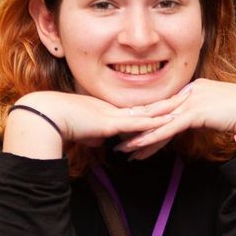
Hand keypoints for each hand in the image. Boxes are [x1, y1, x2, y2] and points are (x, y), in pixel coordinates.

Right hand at [2, 91, 176, 157]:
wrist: (44, 118)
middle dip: (171, 99)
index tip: (174, 97)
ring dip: (169, 108)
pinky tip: (170, 121)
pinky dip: (155, 122)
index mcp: (110, 109)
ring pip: (148, 111)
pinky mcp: (111, 123)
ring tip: (189, 103)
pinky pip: (138, 123)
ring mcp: (114, 114)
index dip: (158, 103)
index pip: (140, 107)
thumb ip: (96, 136)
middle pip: (150, 104)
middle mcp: (115, 109)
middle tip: (191, 92)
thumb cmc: (59, 124)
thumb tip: (103, 143)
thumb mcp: (83, 131)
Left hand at [116, 80, 235, 157]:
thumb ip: (210, 113)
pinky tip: (138, 147)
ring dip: (139, 136)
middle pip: (158, 111)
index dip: (150, 118)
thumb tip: (207, 121)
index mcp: (196, 88)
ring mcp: (192, 100)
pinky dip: (152, 138)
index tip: (135, 129)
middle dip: (137, 126)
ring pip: (159, 120)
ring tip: (123, 149)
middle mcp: (191, 91)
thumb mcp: (224, 109)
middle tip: (120, 137)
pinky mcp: (195, 112)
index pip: (168, 106)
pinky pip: (168, 127)